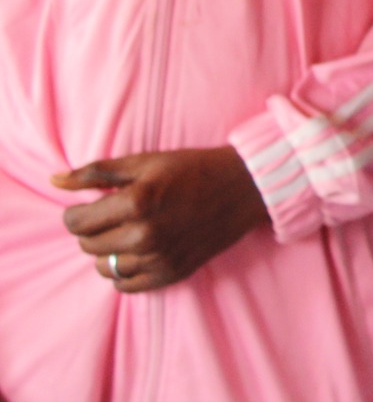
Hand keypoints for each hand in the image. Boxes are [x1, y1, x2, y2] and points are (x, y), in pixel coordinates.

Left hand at [52, 147, 269, 292]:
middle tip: (114, 216)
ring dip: (108, 251)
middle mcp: (145, 234)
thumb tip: (53, 180)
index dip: (76, 213)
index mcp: (135, 202)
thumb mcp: (145, 162)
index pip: (75, 223)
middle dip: (93, 230)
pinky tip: (139, 251)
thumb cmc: (193, 169)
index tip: (90, 206)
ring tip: (128, 233)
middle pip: (87, 245)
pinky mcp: (172, 273)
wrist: (245, 187)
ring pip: (104, 267)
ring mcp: (159, 257)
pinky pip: (127, 284)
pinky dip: (125, 271)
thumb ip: (96, 172)